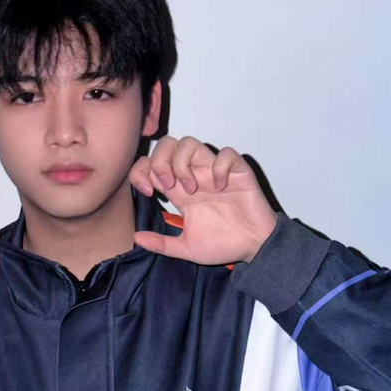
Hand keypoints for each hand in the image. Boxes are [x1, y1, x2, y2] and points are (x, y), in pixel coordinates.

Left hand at [129, 136, 277, 265]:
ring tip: (192, 188)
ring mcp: (214, 171)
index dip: (141, 172)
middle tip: (168, 186)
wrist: (253, 247)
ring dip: (184, 164)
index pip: (150, 164)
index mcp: (178, 190)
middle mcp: (194, 176)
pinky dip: (219, 167)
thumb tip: (137, 238)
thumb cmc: (223, 244)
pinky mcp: (237, 171)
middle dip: (160, 161)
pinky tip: (220, 187)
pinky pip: (226, 154)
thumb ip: (162, 244)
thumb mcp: (186, 247)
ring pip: (190, 143)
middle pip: (167, 144)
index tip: (149, 192)